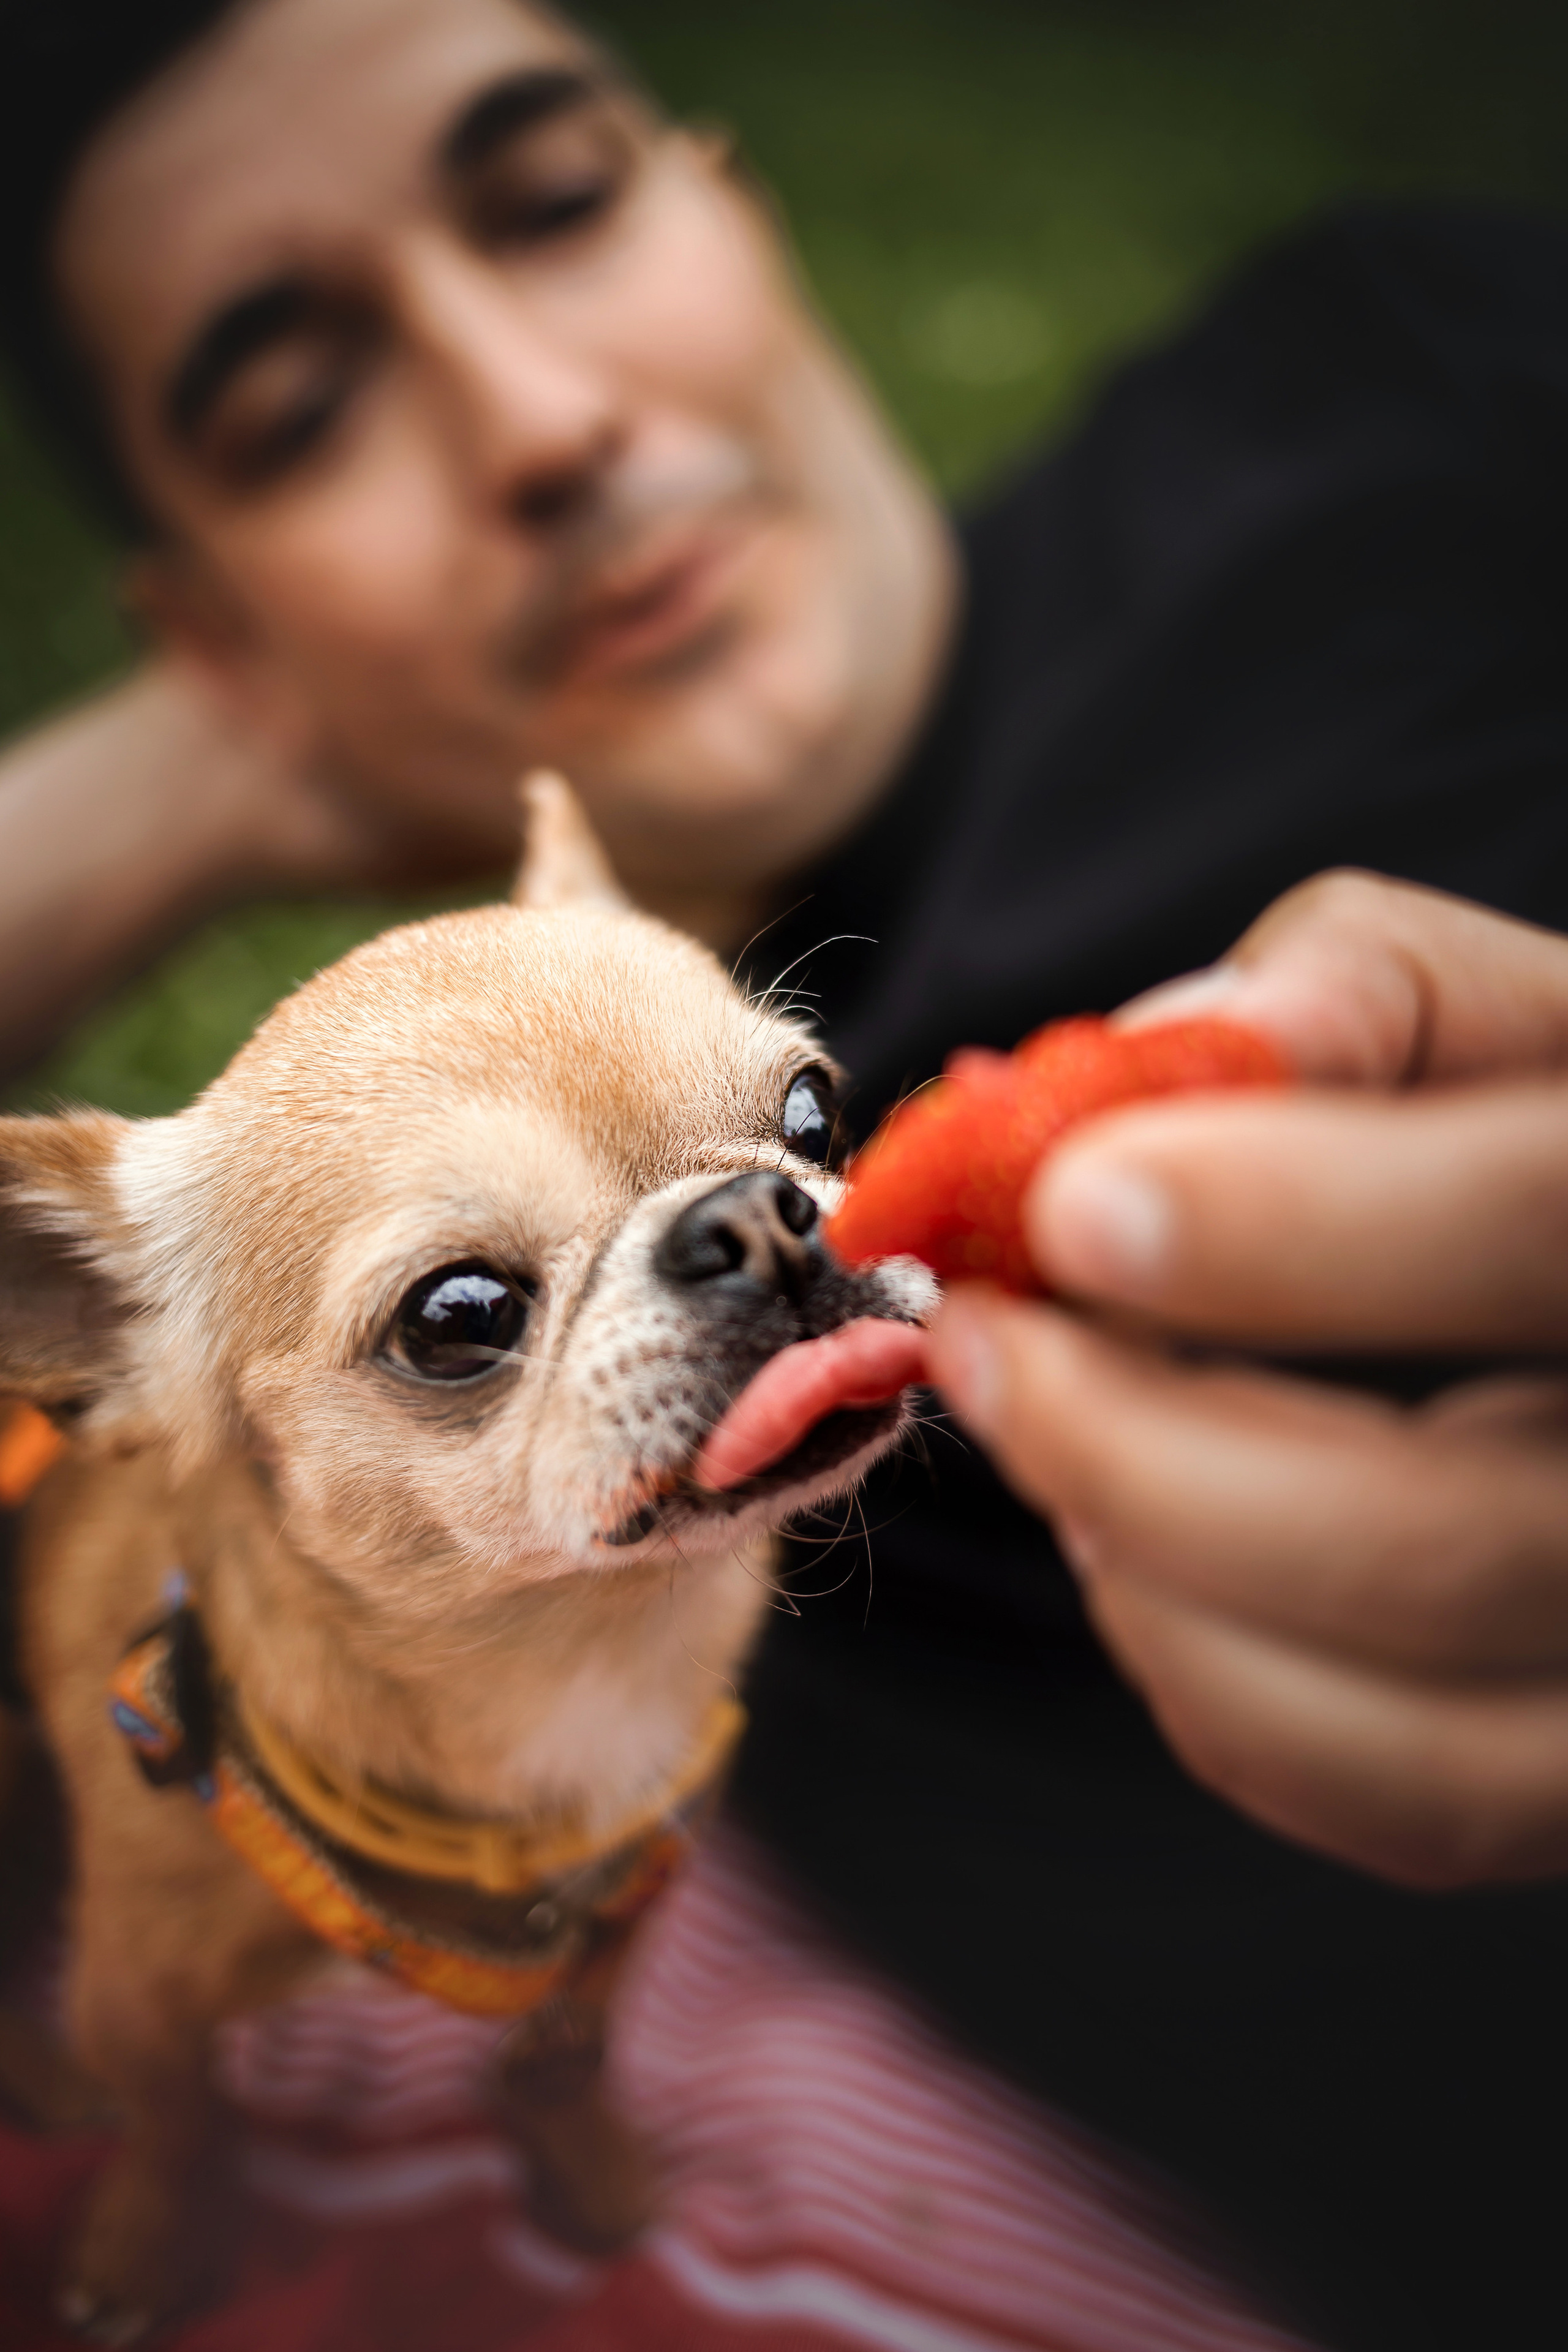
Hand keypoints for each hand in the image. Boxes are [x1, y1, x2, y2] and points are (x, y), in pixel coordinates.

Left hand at [926, 871, 1567, 1887]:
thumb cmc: (1546, 1131)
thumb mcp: (1496, 1017)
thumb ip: (1356, 996)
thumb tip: (1169, 1052)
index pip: (1536, 1225)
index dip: (1293, 1227)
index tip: (1068, 1204)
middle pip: (1438, 1545)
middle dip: (1137, 1449)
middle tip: (983, 1341)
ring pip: (1401, 1726)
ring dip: (1152, 1577)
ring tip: (1057, 1434)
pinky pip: (1400, 1806)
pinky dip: (1222, 1689)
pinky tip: (1149, 1557)